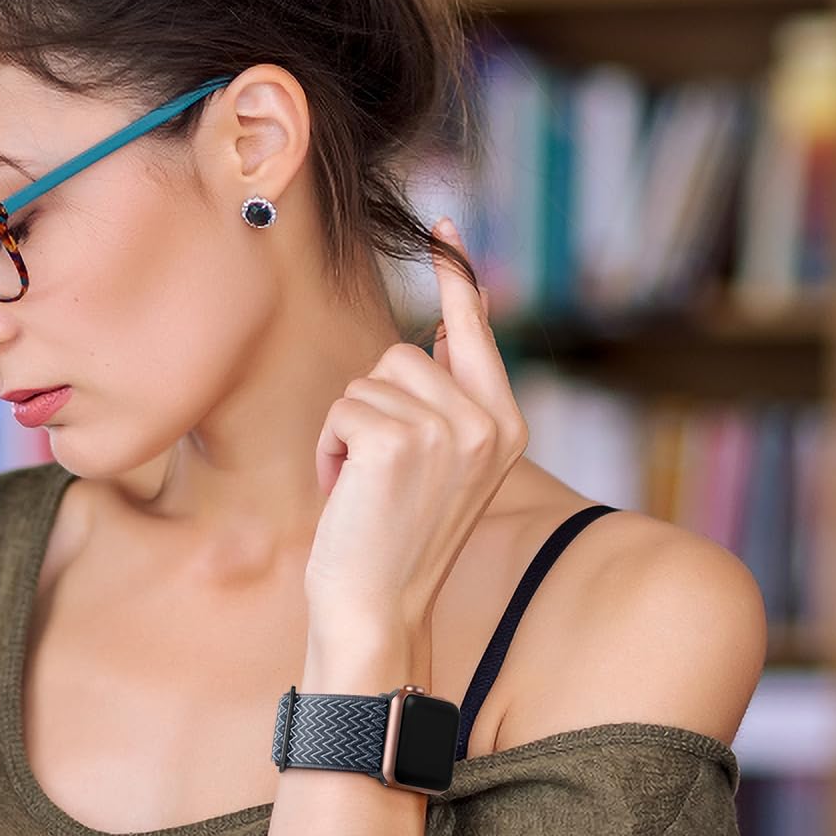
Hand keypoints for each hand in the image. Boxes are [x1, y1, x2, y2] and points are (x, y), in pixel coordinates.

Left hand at [306, 218, 527, 650]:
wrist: (378, 608)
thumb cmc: (394, 541)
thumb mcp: (439, 467)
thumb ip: (447, 401)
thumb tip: (436, 334)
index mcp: (505, 426)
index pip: (475, 333)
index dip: (457, 279)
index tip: (444, 227)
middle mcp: (487, 422)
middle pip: (401, 353)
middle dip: (372, 405)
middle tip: (377, 473)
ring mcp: (448, 429)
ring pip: (367, 380)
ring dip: (348, 429)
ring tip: (364, 487)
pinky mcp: (398, 439)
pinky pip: (342, 408)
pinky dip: (330, 448)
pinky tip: (346, 493)